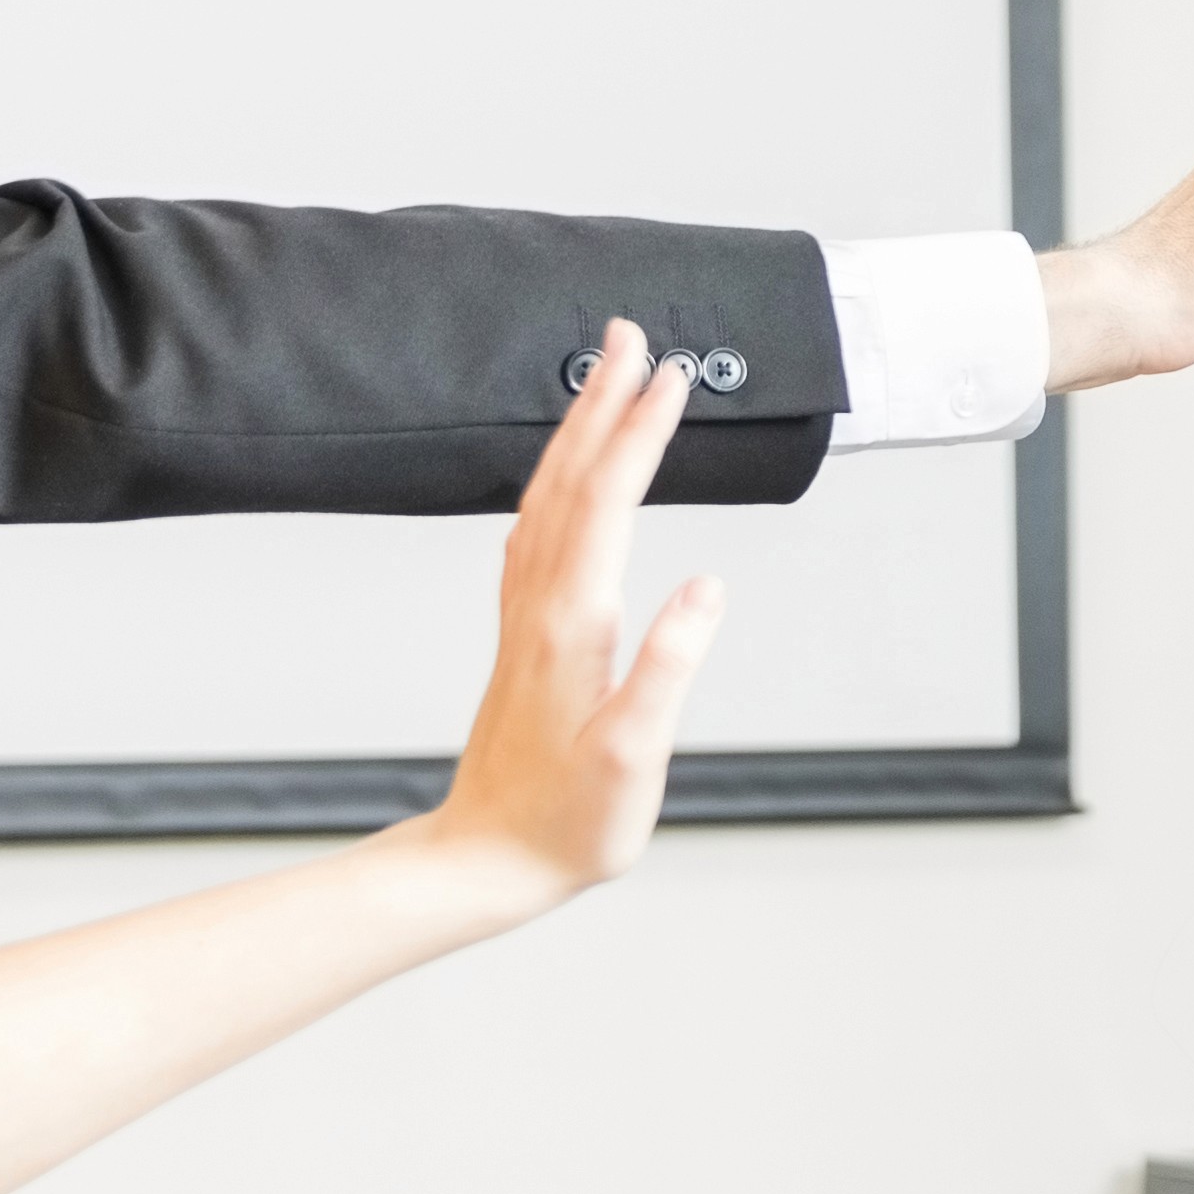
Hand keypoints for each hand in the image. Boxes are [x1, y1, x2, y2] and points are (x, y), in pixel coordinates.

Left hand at [391, 319, 727, 920]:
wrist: (485, 859)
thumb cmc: (567, 823)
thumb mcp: (634, 755)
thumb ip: (668, 667)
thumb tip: (708, 588)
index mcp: (574, 623)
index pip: (611, 502)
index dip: (641, 434)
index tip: (670, 376)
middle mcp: (541, 605)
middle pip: (571, 478)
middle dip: (602, 400)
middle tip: (628, 334)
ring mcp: (525, 616)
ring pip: (548, 496)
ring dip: (576, 431)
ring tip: (602, 379)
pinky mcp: (523, 636)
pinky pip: (536, 530)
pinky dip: (556, 482)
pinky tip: (562, 477)